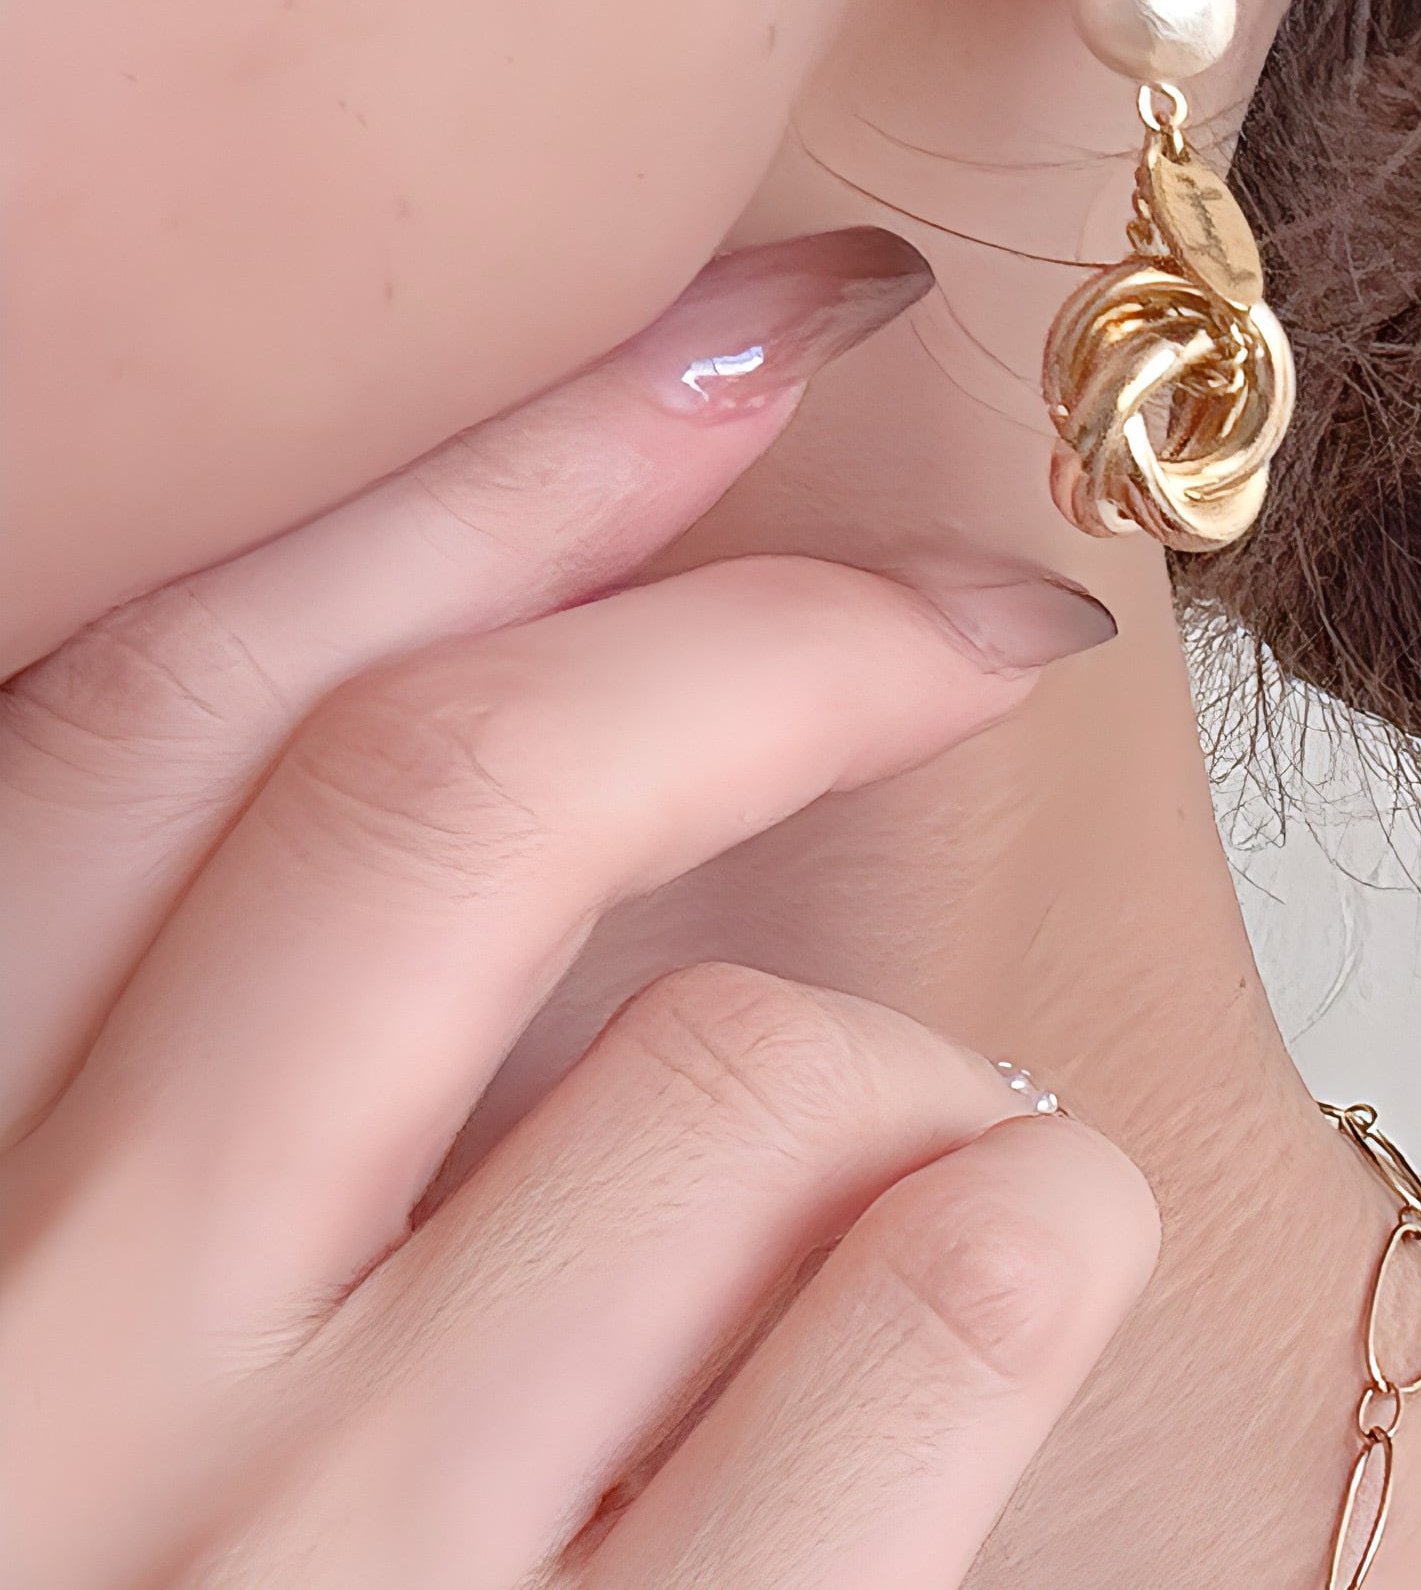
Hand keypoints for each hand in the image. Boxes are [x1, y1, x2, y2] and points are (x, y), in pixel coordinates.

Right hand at [0, 232, 1153, 1588]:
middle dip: (776, 638)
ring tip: (956, 1146)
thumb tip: (502, 724)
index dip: (495, 465)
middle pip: (446, 806)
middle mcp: (33, 1399)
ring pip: (746, 1075)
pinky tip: (1007, 1279)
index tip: (767, 316)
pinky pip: (930, 1326)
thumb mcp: (71, 1354)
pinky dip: (1025, 1236)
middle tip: (993, 612)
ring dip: (927, 1060)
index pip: (160, 708)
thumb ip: (180, 1098)